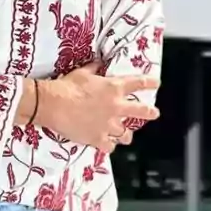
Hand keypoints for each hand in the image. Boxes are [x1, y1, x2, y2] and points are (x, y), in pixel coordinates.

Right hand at [38, 61, 159, 153]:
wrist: (54, 104)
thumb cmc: (67, 86)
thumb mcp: (82, 73)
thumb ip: (93, 69)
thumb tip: (97, 63)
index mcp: (114, 88)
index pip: (138, 83)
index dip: (149, 83)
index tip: (156, 83)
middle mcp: (116, 107)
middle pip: (141, 111)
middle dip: (150, 112)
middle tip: (154, 113)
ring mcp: (108, 124)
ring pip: (125, 134)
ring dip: (126, 134)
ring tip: (127, 136)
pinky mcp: (97, 138)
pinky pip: (109, 147)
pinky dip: (109, 146)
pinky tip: (108, 146)